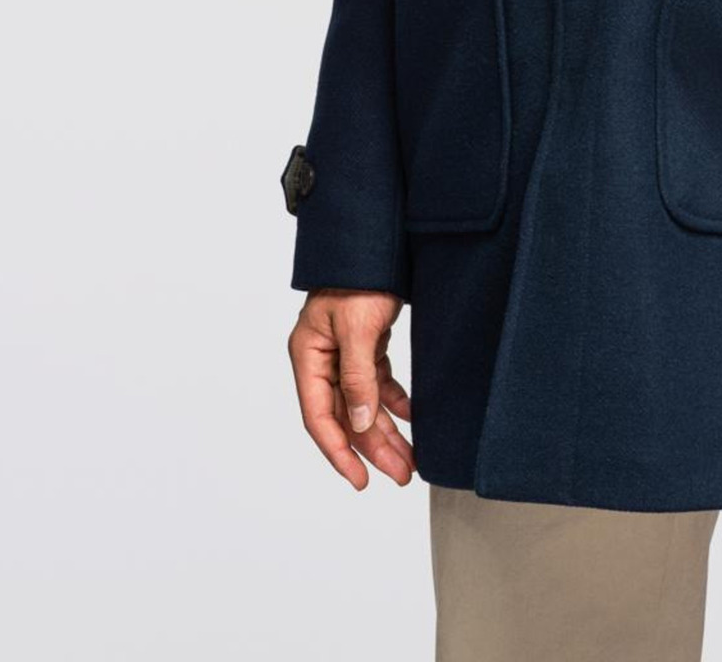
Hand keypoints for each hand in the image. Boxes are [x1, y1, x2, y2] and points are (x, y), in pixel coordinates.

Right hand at [288, 288, 413, 489]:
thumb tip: (359, 423)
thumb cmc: (358, 277)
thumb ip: (356, 377)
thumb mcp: (357, 328)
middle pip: (346, 417)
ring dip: (387, 431)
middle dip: (374, 448)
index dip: (339, 453)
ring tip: (410, 458)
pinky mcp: (365, 345)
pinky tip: (412, 417)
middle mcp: (322, 360)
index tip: (361, 480)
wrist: (375, 241)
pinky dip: (394, 401)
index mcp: (308, 357)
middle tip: (401, 475)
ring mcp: (343, 354)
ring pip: (364, 405)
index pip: (319, 418)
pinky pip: (377, 383)